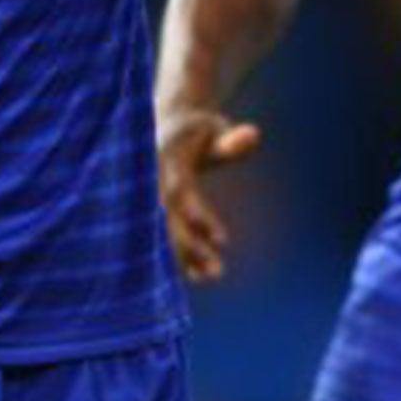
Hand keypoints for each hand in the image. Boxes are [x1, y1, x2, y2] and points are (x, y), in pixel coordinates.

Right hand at [156, 107, 262, 281]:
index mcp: (165, 157)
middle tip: (217, 271)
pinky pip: (162, 235)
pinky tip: (198, 274)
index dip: (199, 217)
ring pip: (164, 233)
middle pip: (167, 219)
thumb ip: (231, 140)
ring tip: (213, 274)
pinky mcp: (150, 210)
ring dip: (185, 255)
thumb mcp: (215, 129)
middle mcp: (151, 180)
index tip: (223, 240)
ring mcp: (147, 196)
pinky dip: (178, 254)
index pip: (179, 192)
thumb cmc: (198, 129)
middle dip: (189, 246)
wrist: (167, 126)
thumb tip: (253, 134)